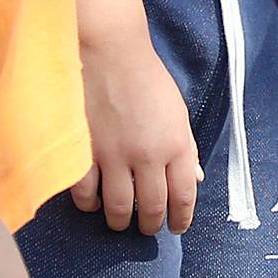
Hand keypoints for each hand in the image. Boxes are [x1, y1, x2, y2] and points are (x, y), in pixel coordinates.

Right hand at [73, 33, 201, 235]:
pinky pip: (85, 194)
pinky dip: (90, 204)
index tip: (176, 227)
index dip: (181, 219)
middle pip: (151, 209)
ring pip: (118, 209)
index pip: (184, 196)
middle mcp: (147, 154)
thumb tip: (194, 179)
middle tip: (146, 228)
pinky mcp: (83, 151)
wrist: (108, 49)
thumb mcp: (177, 111)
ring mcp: (113, 155)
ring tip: (120, 221)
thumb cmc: (145, 78)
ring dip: (120, 221)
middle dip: (150, 226)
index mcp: (176, 144)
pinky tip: (93, 202)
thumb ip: (185, 147)